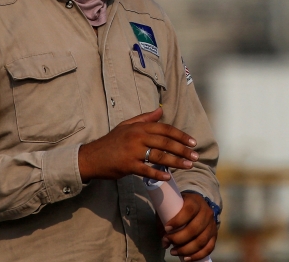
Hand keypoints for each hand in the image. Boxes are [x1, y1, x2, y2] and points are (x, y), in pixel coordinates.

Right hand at [77, 107, 197, 182]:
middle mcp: (137, 137)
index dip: (181, 135)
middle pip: (165, 142)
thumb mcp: (126, 125)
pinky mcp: (128, 165)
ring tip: (188, 166)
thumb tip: (161, 110)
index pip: (165, 129)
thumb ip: (145, 118)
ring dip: (176, 162)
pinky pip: (147, 170)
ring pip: (159, 156)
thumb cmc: (111, 141)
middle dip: (183, 150)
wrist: (92, 156)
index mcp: (139, 127)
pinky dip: (159, 174)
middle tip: (195, 157)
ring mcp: (132, 151)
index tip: (193, 143)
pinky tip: (169, 177)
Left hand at [161, 192, 216, 260]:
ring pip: (201, 241)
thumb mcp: (172, 206)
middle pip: (195, 229)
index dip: (178, 221)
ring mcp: (212, 224)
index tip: (166, 228)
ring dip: (186, 250)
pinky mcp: (214, 235)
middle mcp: (206, 212)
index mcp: (195, 201)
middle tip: (167, 242)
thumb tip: (164, 242)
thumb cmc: (180, 206)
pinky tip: (186, 258)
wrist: (196, 206)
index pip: (189, 211)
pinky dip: (197, 256)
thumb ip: (165, 220)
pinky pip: (208, 248)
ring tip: (174, 252)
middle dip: (179, 239)